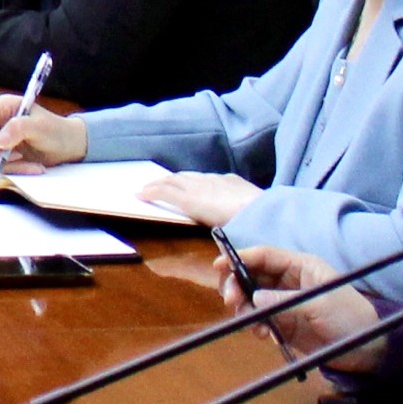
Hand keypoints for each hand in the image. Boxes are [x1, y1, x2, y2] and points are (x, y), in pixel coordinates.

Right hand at [0, 95, 86, 170]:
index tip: (1, 149)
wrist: (68, 146)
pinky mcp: (3, 153)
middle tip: (18, 158)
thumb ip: (18, 129)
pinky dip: (13, 170)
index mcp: (3, 107)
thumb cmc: (56, 130)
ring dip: (7, 165)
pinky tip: (31, 167)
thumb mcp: (40, 127)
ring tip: (30, 165)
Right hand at [138, 171, 258, 227]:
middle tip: (148, 185)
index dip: (150, 192)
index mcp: (191, 198)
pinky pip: (208, 176)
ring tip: (169, 181)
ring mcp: (216, 179)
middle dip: (159, 181)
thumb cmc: (237, 226)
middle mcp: (200, 184)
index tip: (139, 194)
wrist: (263, 211)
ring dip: (176, 178)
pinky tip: (201, 183)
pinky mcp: (230, 179)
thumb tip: (186, 225)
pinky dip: (197, 179)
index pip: (165, 191)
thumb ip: (195, 223)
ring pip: (190, 174)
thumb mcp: (210, 229)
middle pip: (174, 179)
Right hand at [226, 245, 374, 347]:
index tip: (219, 265)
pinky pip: (258, 319)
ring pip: (250, 298)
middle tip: (231, 302)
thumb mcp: (320, 305)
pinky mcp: (282, 323)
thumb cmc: (350, 319)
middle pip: (250, 275)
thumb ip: (285, 300)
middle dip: (236, 286)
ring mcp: (283, 302)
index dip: (240, 257)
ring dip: (244, 309)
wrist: (367, 351)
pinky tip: (265, 335)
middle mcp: (288, 281)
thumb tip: (254, 299)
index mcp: (301, 266)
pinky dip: (255, 325)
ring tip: (254, 326)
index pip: (264, 255)